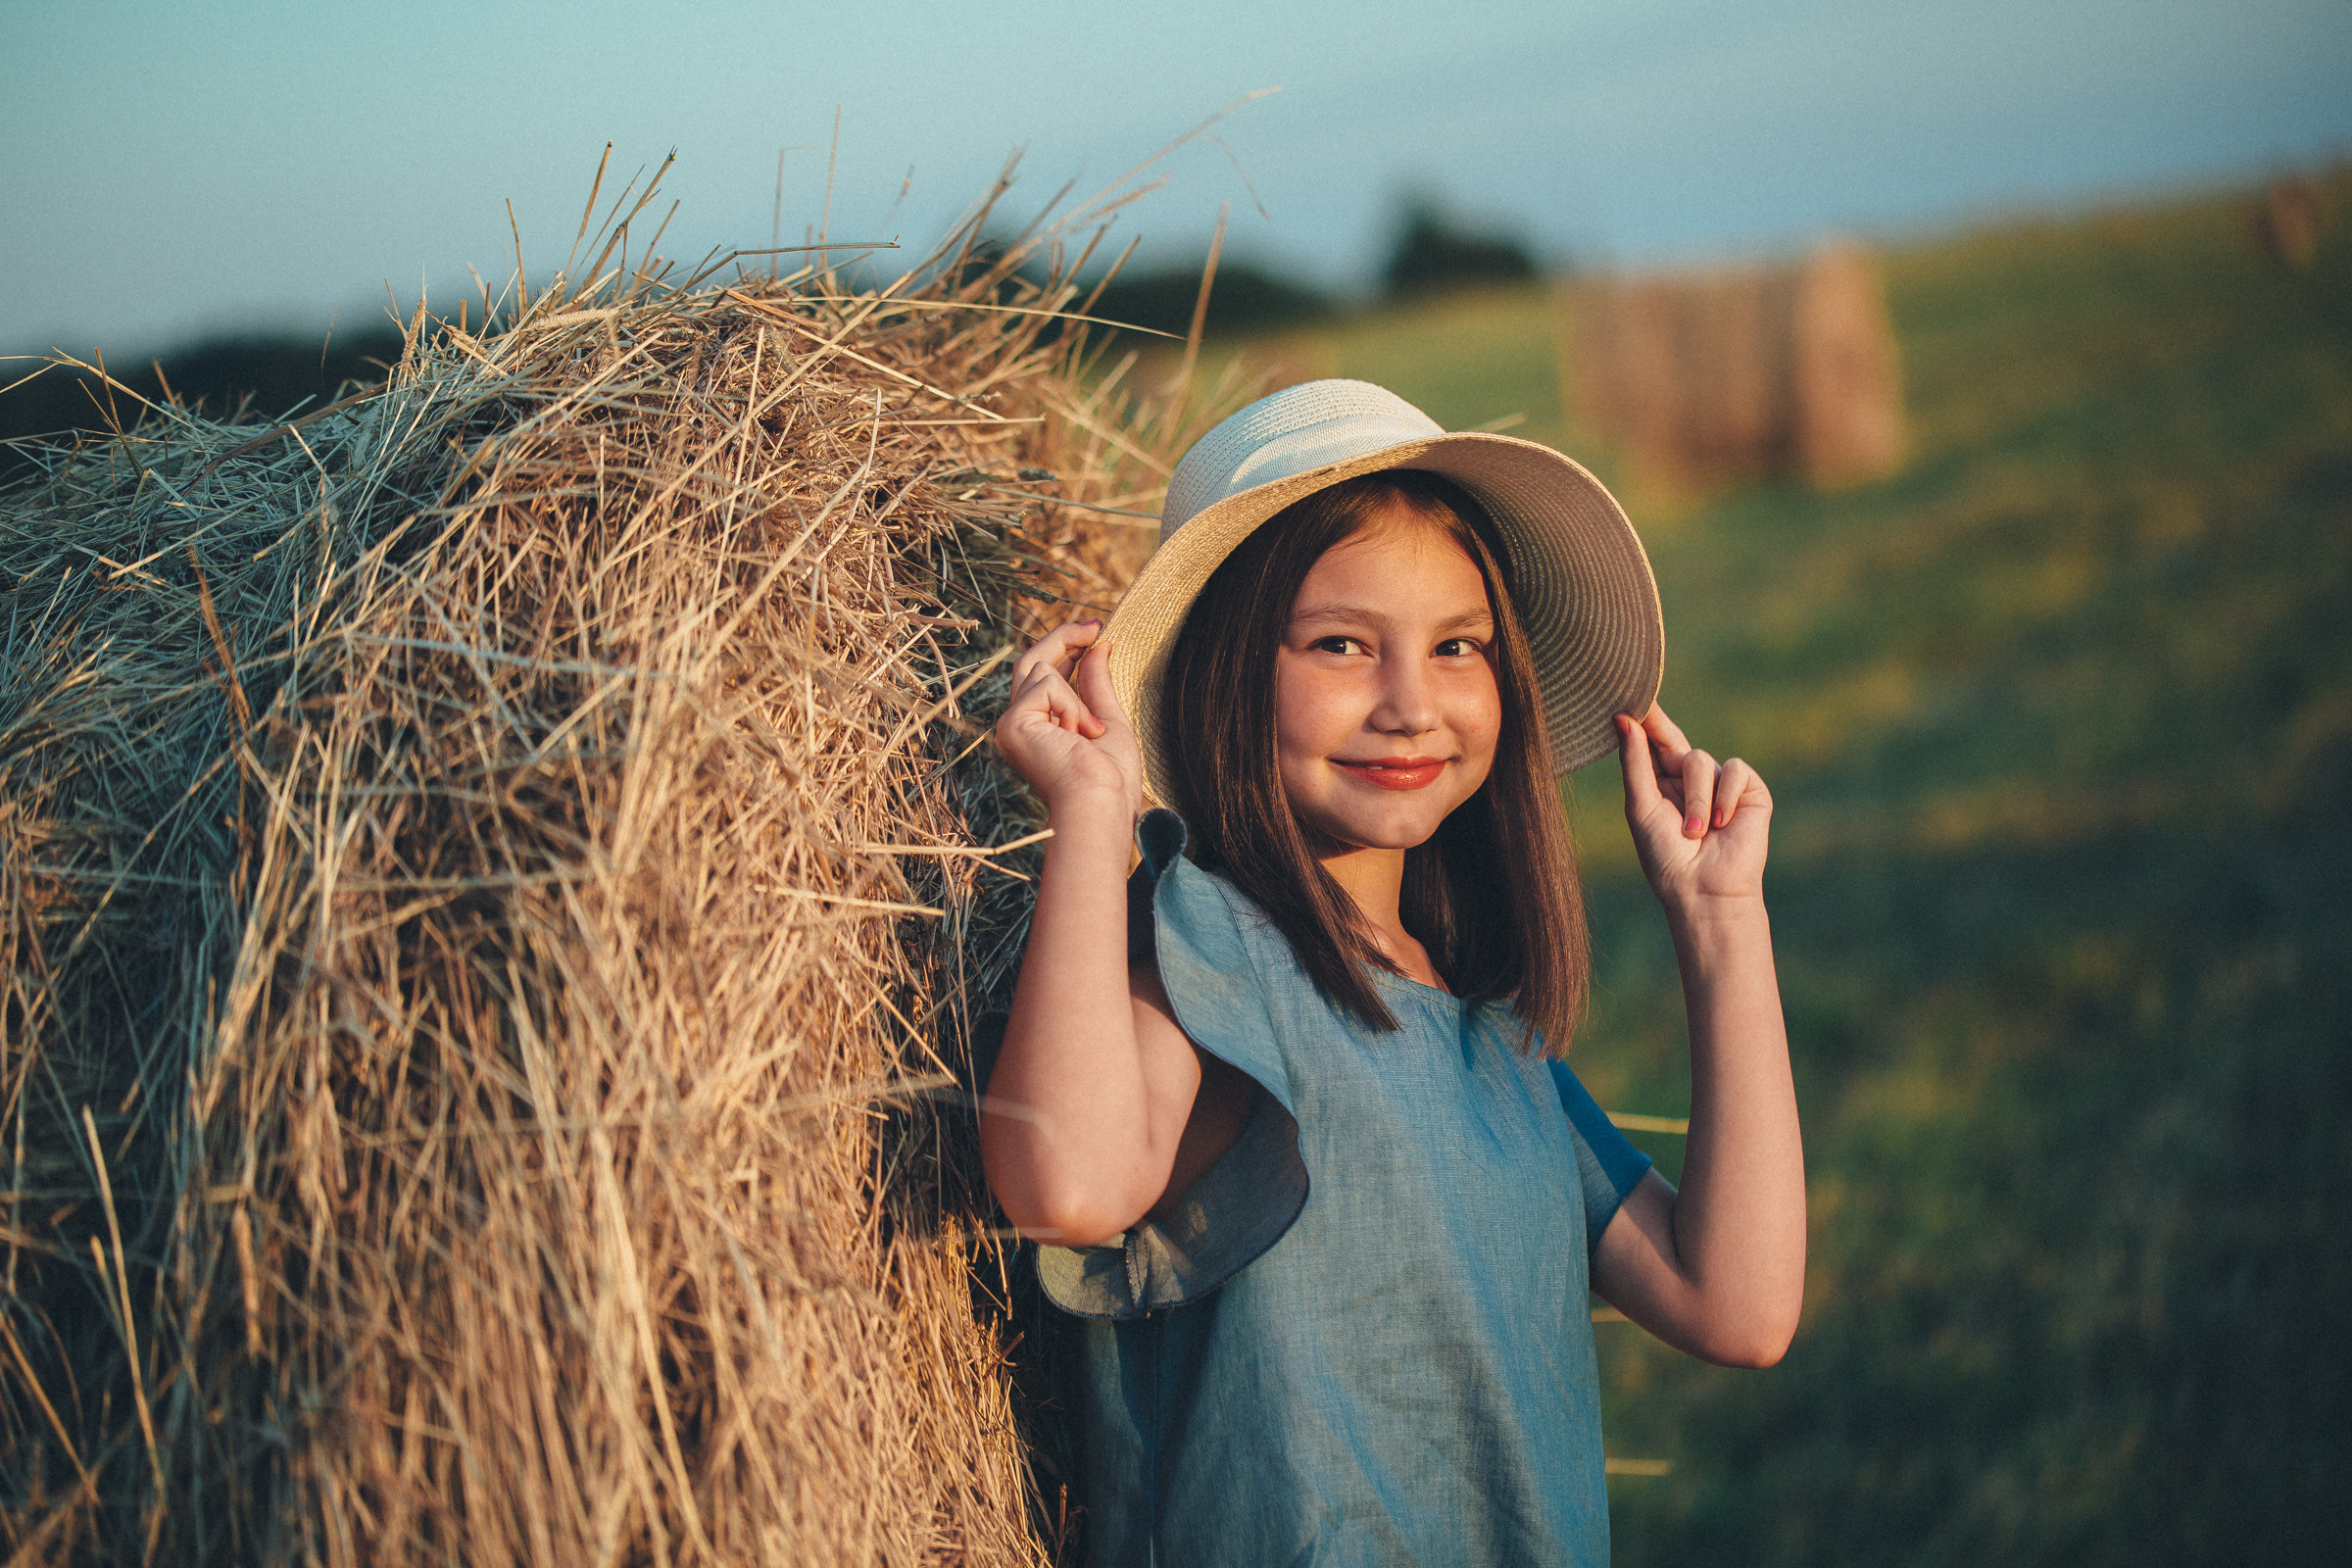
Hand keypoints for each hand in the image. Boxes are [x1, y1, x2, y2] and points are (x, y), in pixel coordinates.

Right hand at [994, 619, 1142, 816]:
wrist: (1100, 803)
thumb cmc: (1110, 778)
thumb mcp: (1107, 720)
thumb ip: (1096, 684)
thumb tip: (1097, 647)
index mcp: (1038, 729)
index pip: (1041, 675)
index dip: (1065, 647)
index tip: (1096, 630)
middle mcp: (1019, 726)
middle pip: (1031, 662)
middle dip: (1063, 638)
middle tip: (1097, 627)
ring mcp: (1012, 725)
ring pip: (1042, 672)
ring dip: (1078, 698)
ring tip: (1091, 734)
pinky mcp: (1012, 724)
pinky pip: (1045, 686)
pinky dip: (1071, 706)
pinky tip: (1079, 735)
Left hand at [1615, 705, 1770, 906]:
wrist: (1705, 888)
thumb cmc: (1665, 855)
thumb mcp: (1641, 806)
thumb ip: (1634, 762)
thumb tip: (1622, 718)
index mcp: (1661, 783)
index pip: (1652, 742)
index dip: (1645, 718)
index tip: (1628, 689)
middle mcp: (1690, 779)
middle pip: (1675, 742)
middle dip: (1662, 738)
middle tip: (1645, 718)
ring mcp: (1720, 784)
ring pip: (1701, 760)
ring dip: (1695, 799)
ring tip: (1695, 832)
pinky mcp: (1750, 790)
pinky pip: (1734, 770)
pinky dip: (1725, 797)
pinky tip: (1723, 824)